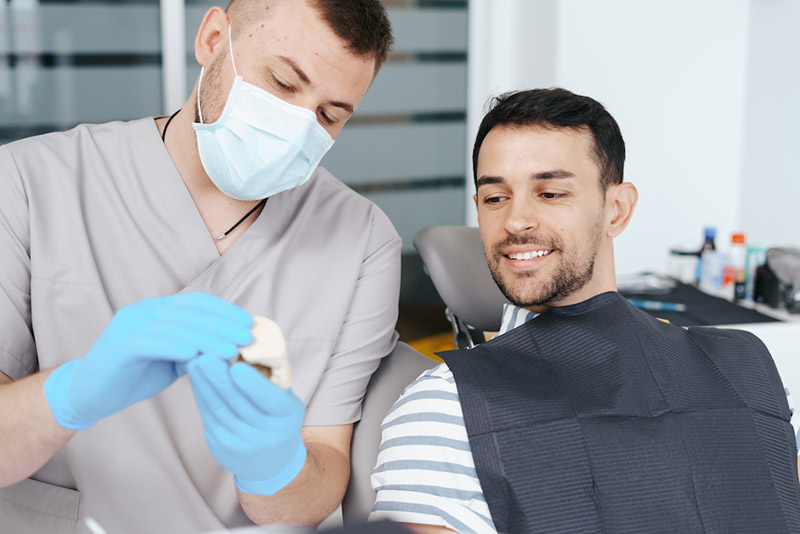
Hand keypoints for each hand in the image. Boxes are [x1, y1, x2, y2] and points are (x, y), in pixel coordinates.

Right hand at [44, 293, 252, 429]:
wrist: (89, 393)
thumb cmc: (134, 375)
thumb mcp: (172, 360)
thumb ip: (195, 350)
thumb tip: (232, 349)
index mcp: (157, 309)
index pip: (197, 302)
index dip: (224, 310)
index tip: (249, 323)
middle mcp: (144, 311)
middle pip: (190, 312)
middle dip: (223, 324)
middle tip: (247, 337)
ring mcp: (130, 325)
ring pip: (176, 326)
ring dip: (207, 337)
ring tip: (231, 350)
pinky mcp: (119, 346)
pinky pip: (151, 342)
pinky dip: (175, 346)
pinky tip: (196, 354)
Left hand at [187, 354, 305, 495]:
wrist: (272, 462)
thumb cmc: (279, 418)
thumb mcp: (286, 399)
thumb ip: (271, 378)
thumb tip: (246, 347)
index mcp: (287, 417)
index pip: (269, 401)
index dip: (253, 384)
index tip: (237, 366)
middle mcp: (265, 434)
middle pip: (238, 403)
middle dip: (219, 378)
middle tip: (206, 354)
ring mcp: (241, 444)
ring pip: (219, 409)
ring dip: (204, 383)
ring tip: (194, 360)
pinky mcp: (220, 447)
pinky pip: (208, 416)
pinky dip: (200, 394)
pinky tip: (195, 377)